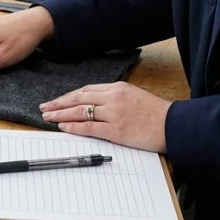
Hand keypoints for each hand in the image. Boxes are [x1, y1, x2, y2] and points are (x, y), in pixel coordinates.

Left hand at [40, 83, 171, 152]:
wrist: (175, 125)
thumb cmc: (156, 113)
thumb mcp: (134, 96)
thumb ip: (114, 98)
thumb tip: (94, 104)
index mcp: (117, 88)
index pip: (85, 90)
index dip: (68, 96)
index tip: (57, 100)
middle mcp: (113, 98)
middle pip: (78, 98)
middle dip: (59, 103)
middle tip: (45, 107)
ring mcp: (113, 114)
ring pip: (80, 112)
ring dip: (61, 115)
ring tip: (48, 117)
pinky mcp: (116, 130)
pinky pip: (89, 127)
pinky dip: (74, 127)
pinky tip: (63, 127)